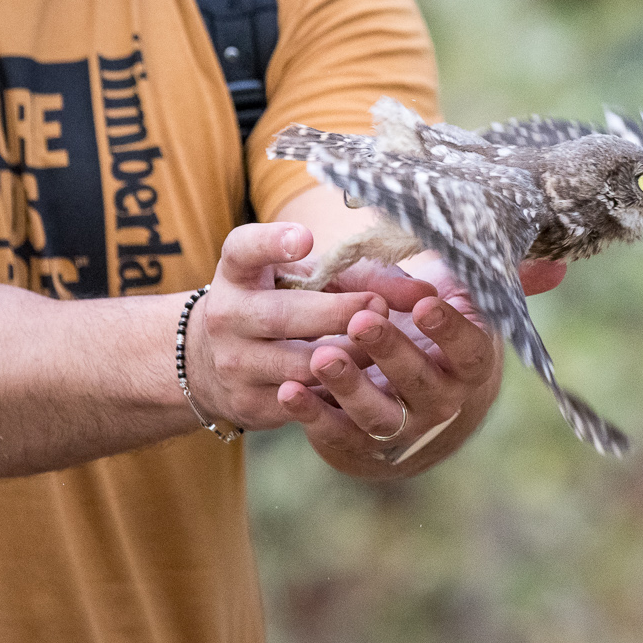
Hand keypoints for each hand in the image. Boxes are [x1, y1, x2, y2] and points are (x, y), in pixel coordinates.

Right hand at [182, 223, 388, 430]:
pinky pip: (302, 401)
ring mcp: (234, 363)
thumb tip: (425, 294)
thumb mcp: (308, 280)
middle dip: (336, 313)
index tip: (305, 238)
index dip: (272, 243)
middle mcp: (226, 315)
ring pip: (298, 365)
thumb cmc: (281, 303)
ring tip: (381, 349)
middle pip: (283, 315)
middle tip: (378, 307)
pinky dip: (337, 392)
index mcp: (237, 273)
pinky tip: (366, 384)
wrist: (218, 363)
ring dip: (347, 357)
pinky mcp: (249, 404)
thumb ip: (364, 278)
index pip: (244, 250)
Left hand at [278, 251, 563, 471]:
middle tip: (362, 321)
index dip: (449, 330)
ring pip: (379, 417)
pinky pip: (338, 437)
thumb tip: (559, 264)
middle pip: (420, 384)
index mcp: (471, 366)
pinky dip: (312, 417)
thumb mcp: (467, 303)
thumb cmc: (440, 336)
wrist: (416, 403)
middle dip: (390, 353)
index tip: (426, 304)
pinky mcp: (360, 450)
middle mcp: (442, 405)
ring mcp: (401, 432)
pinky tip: (290, 391)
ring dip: (348, 387)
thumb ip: (504, 281)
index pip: (467, 350)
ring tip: (320, 356)